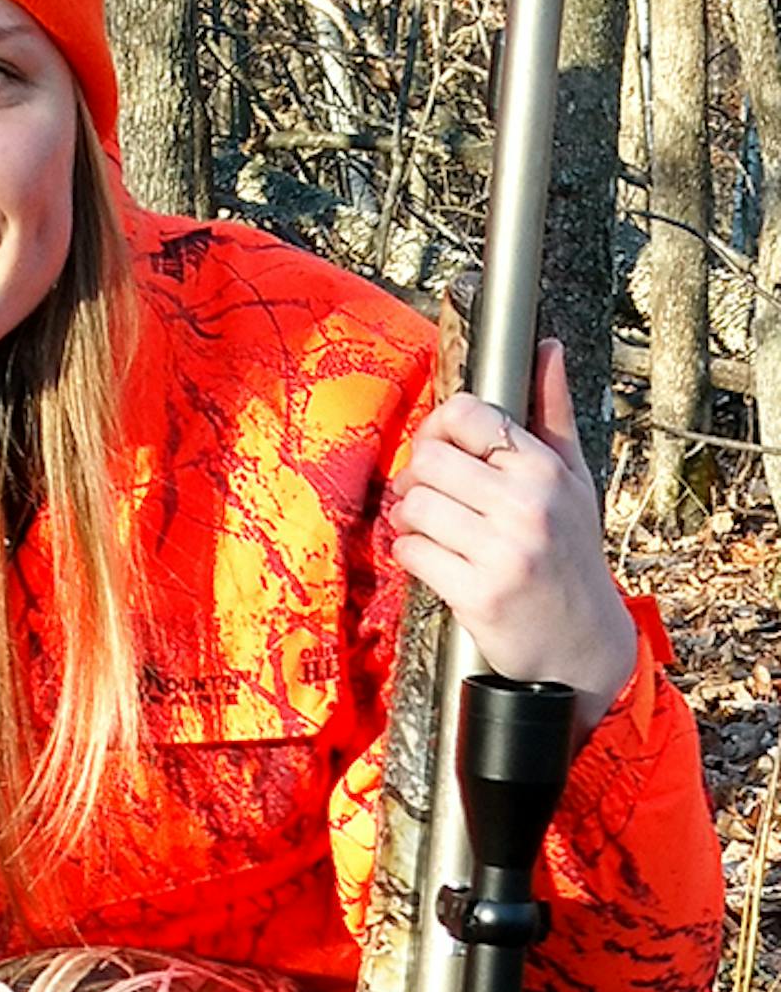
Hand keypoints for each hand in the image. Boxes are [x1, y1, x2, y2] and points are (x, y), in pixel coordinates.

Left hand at [383, 339, 636, 741]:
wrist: (581, 644)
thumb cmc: (570, 556)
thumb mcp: (572, 481)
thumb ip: (552, 414)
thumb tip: (547, 347)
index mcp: (544, 469)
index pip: (467, 415)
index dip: (439, 428)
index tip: (439, 448)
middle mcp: (526, 504)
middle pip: (429, 460)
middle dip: (416, 477)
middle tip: (424, 494)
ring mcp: (501, 551)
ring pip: (413, 507)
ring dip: (409, 520)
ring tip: (430, 529)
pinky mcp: (477, 594)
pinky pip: (411, 553)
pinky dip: (410, 555)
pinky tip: (432, 561)